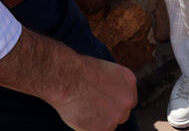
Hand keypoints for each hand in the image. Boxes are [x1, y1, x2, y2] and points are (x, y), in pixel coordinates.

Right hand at [0, 28, 136, 130]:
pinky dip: (85, 127)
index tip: (98, 96)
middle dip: (105, 109)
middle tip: (86, 101)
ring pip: (108, 123)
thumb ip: (101, 74)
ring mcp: (117, 113)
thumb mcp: (93, 64)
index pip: (126, 96)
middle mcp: (128, 96)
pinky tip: (75, 114)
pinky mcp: (102, 127)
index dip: (110, 98)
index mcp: (127, 78)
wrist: (59, 73)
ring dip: (94, 119)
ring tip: (78, 105)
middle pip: (120, 111)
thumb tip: (95, 75)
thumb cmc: (68, 65)